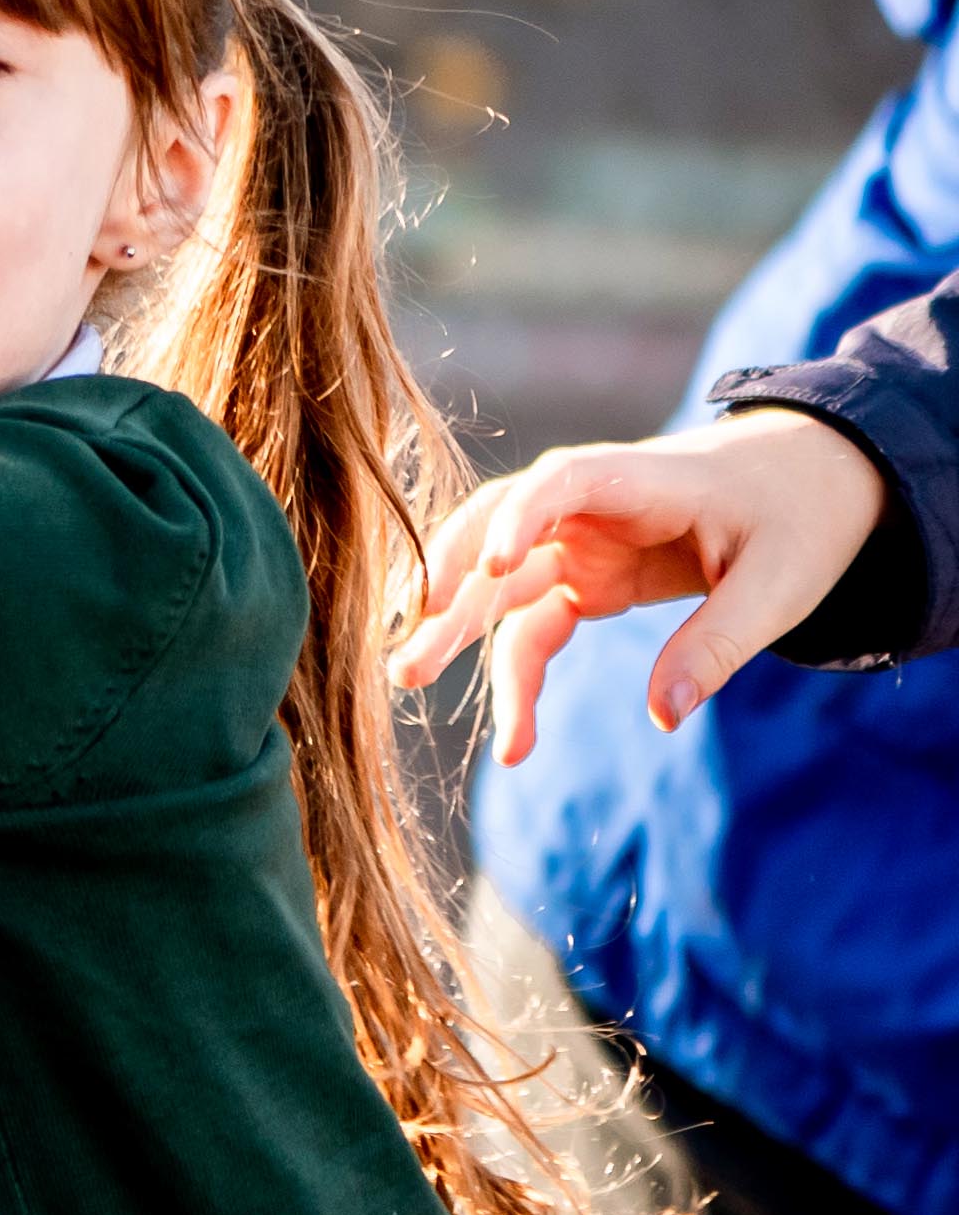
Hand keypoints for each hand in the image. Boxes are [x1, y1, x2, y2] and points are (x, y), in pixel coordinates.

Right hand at [390, 407, 891, 755]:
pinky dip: (517, 675)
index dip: (517, 517)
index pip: (556, 484)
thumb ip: (718, 645)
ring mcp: (576, 545)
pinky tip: (514, 733)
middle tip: (410, 657)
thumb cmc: (796, 516)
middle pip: (498, 543)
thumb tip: (664, 717)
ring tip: (408, 679)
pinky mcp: (584, 580)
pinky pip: (533, 627)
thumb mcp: (779, 584)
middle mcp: (585, 510)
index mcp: (635, 481)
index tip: (493, 563)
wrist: (806, 482)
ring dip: (454, 634)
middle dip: (450, 596)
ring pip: (497, 588)